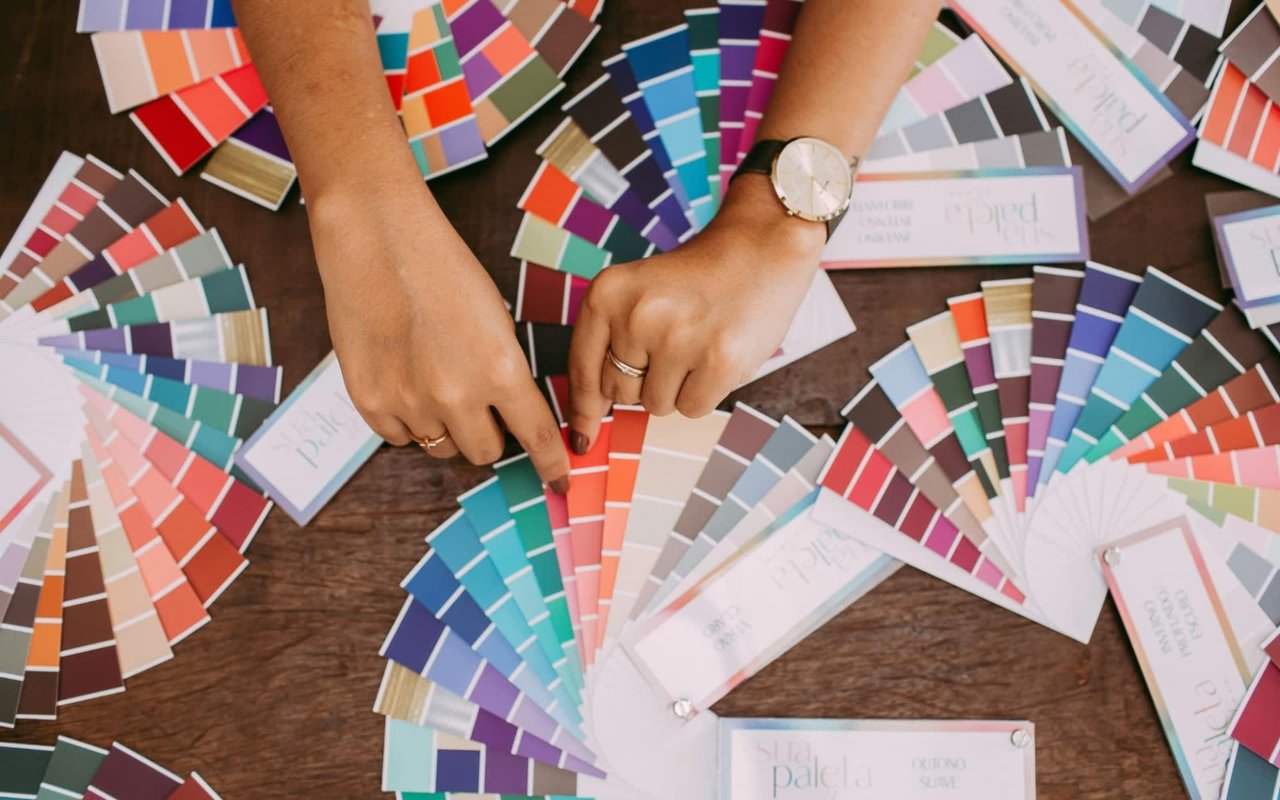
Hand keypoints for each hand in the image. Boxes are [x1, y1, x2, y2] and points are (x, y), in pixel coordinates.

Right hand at [309, 175, 569, 490]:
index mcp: (500, 369)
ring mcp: (409, 402)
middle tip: (478, 404)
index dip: (552, 463)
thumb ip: (505, 371)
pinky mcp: (370, 401)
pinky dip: (408, 420)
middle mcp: (457, 395)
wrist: (377, 240)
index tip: (560, 480)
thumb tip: (512, 413)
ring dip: (447, 427)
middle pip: (486, 451)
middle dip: (489, 434)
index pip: (537, 436)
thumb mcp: (496, 318)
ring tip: (434, 380)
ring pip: (441, 447)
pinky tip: (404, 380)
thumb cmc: (442, 268)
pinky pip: (400, 437)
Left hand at [567, 177, 827, 453]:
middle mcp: (636, 315)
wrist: (760, 247)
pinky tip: (716, 355)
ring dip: (676, 387)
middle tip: (673, 346)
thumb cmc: (696, 279)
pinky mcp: (719, 360)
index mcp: (606, 294)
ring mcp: (678, 339)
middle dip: (643, 382)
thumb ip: (609, 347)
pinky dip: (704, 393)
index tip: (582, 439)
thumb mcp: (636, 295)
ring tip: (697, 344)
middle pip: (620, 393)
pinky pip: (692, 409)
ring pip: (656, 405)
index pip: (583, 371)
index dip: (582, 411)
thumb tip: (588, 422)